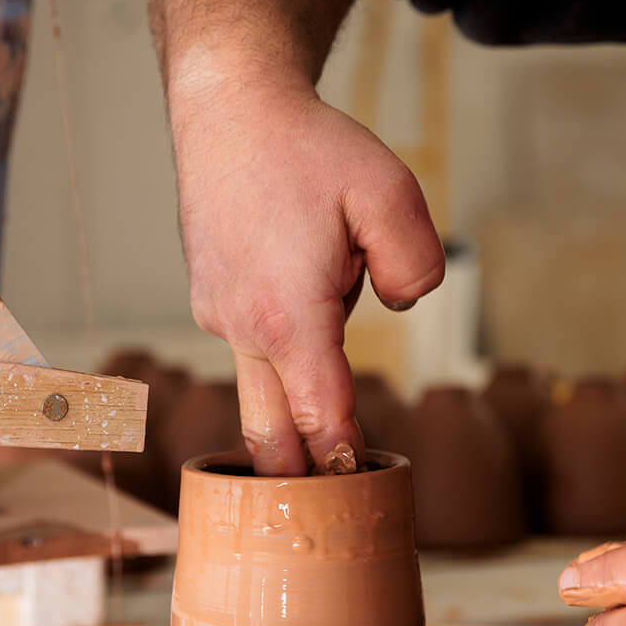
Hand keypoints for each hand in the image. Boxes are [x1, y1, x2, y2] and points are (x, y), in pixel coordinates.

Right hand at [171, 71, 443, 475]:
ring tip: (329, 352)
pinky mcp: (210, 300)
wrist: (228, 109)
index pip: (321, 418)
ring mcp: (218, 316)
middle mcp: (243, 328)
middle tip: (326, 516)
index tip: (356, 506)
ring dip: (300, 388)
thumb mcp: (390, 193)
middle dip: (299, 478)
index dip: (343, 465)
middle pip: (272, 432)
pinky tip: (299, 293)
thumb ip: (416, 267)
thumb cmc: (308, 148)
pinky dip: (281, 346)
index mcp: (288, 317)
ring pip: (266, 380)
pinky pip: (252, 343)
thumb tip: (401, 304)